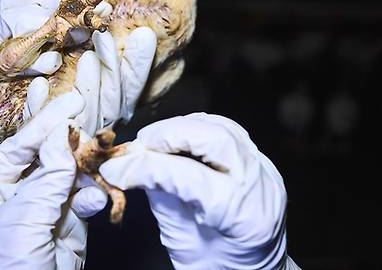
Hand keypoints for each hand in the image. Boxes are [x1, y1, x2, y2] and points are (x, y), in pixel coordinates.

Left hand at [13, 27, 155, 266]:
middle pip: (55, 141)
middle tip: (93, 68)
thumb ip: (47, 177)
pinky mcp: (76, 216)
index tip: (69, 95)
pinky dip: (98, 188)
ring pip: (79, 162)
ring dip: (94, 140)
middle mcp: (26, 186)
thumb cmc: (9, 268)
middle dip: (76, 109)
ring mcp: (53, 201)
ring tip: (107, 104)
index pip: (24, 141)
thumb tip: (62, 138)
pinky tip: (96, 193)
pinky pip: (91, 191)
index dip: (46, 118)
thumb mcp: (21, 219)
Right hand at [99, 113, 299, 269]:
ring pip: (223, 126)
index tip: (116, 168)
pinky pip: (229, 130)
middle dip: (170, 134)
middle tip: (140, 145)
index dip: (146, 167)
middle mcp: (260, 186)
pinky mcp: (261, 162)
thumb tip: (133, 165)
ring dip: (184, 127)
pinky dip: (199, 127)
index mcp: (242, 215)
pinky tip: (178, 138)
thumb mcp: (182, 241)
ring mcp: (265, 170)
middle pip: (214, 138)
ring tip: (155, 141)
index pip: (188, 176)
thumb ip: (163, 198)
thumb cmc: (218, 268)